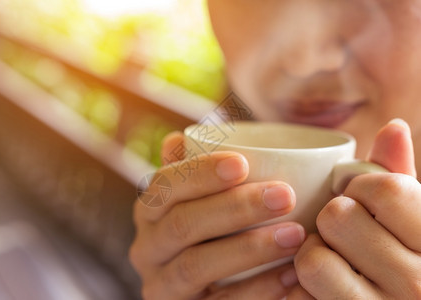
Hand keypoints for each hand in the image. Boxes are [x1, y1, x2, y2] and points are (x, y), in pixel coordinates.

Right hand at [129, 132, 305, 299]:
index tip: (243, 164)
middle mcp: (147, 248)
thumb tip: (176, 140)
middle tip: (284, 196)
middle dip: (234, 208)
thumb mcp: (198, 198)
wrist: (213, 284)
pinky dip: (257, 290)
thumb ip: (191, 172)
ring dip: (248, 249)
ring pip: (195, 266)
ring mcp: (162, 286)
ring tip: (295, 235)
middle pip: (182, 225)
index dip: (200, 173)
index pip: (165, 185)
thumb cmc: (211, 228)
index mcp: (150, 211)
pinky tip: (291, 275)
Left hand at [293, 119, 420, 298]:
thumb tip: (392, 127)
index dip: (361, 186)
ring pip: (314, 258)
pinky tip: (324, 289)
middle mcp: (419, 283)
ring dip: (315, 254)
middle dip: (334, 219)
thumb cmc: (408, 262)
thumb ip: (402, 176)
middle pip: (339, 217)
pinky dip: (303, 289)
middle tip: (347, 234)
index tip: (363, 198)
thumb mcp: (416, 221)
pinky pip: (299, 296)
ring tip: (335, 261)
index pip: (386, 188)